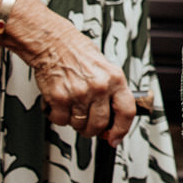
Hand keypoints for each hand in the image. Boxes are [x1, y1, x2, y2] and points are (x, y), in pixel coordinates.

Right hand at [16, 14, 136, 142]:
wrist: (56, 44)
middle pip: (99, 124)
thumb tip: (113, 119)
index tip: (115, 138)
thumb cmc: (80, 55)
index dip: (122, 130)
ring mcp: (79, 93)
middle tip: (88, 125)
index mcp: (115, 80)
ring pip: (78, 125)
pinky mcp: (59, 97)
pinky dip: (58, 117)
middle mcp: (99, 87)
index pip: (126, 111)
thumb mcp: (106, 70)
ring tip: (73, 108)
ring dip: (75, 123)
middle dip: (92, 130)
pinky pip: (60, 120)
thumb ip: (111, 93)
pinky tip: (60, 104)